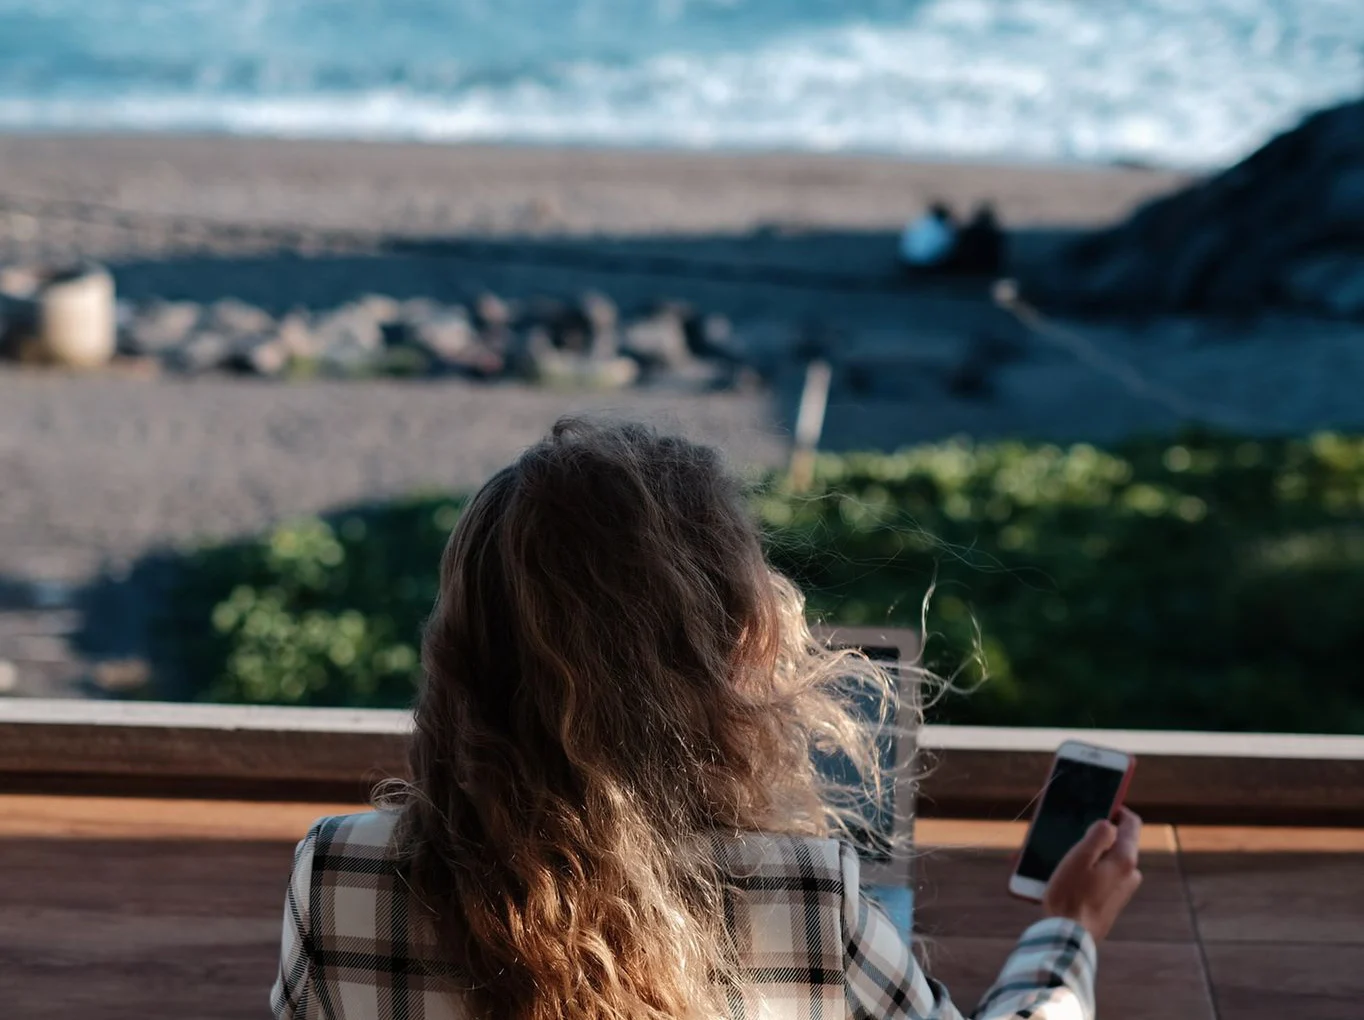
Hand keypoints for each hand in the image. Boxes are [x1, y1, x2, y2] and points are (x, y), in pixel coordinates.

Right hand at [1042, 807, 1143, 940]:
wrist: (1069, 938)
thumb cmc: (1070, 895)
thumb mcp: (1079, 857)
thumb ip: (1098, 835)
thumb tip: (1108, 824)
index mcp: (1125, 860)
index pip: (1131, 823)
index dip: (1116, 809)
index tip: (1097, 804)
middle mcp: (1130, 874)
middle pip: (1116, 842)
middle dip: (1093, 835)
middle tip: (1068, 833)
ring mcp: (1122, 890)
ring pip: (1105, 860)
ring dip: (1084, 855)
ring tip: (1055, 857)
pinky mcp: (1111, 902)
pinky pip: (1099, 877)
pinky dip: (1083, 872)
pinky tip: (1059, 876)